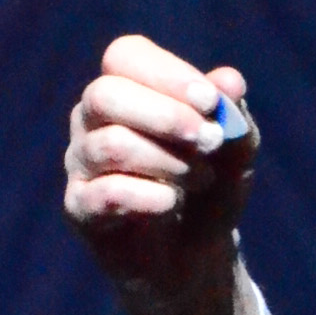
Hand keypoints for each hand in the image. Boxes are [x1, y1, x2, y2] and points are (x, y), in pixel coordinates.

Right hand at [63, 35, 260, 314]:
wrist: (197, 257)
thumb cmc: (210, 190)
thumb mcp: (234, 153)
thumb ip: (233, 116)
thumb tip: (230, 79)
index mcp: (127, 90)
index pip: (125, 56)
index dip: (168, 74)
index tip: (211, 102)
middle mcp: (93, 120)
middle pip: (105, 94)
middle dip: (166, 116)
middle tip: (211, 141)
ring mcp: (82, 163)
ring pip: (110, 144)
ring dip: (169, 162)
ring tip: (202, 179)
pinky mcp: (80, 207)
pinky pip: (106, 192)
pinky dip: (151, 197)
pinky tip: (172, 204)